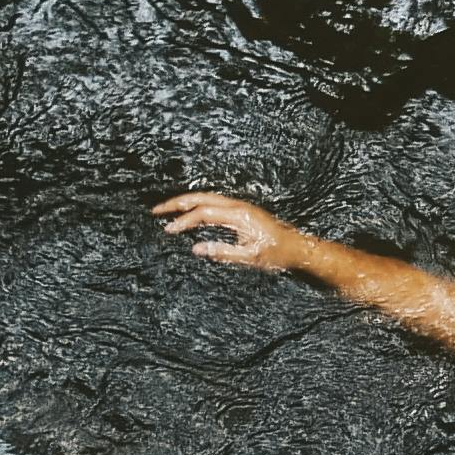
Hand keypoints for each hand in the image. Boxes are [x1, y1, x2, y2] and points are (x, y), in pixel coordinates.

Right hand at [156, 191, 310, 271]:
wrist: (298, 247)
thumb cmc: (277, 253)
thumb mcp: (249, 257)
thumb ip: (222, 252)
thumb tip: (196, 248)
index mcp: (238, 215)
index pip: (203, 213)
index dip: (183, 221)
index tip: (168, 230)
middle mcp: (238, 206)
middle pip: (201, 198)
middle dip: (177, 203)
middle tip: (156, 211)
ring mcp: (240, 206)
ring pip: (207, 198)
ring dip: (186, 202)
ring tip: (167, 210)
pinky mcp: (242, 211)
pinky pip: (215, 203)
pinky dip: (198, 205)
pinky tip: (190, 213)